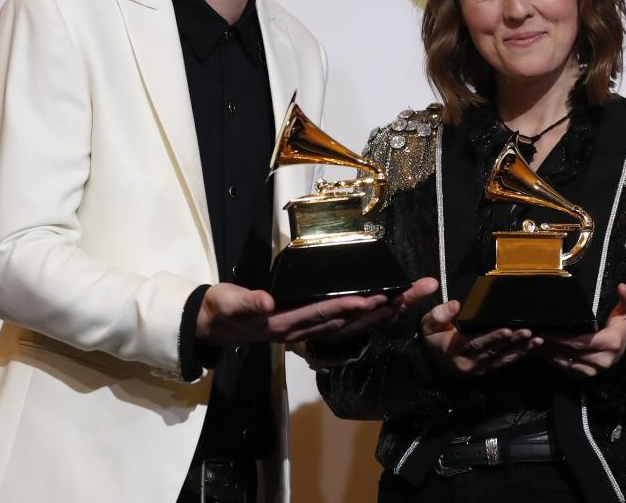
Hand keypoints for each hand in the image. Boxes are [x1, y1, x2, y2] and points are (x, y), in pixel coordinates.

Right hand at [196, 277, 439, 345]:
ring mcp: (307, 331)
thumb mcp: (228, 301)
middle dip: (380, 308)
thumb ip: (247, 301)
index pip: (324, 314)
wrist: (215, 325)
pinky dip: (366, 317)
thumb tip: (266, 303)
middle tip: (410, 294)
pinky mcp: (308, 327)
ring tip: (408, 300)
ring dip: (380, 313)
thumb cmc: (223, 308)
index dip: (350, 307)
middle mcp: (301, 331)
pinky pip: (343, 325)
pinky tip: (384, 310)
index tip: (374, 298)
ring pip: (350, 324)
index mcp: (284, 324)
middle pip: (347, 320)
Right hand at [420, 300, 539, 376]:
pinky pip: (504, 363)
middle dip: (513, 341)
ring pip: (503, 358)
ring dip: (521, 349)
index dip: (493, 336)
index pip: (477, 342)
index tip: (508, 329)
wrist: (432, 363)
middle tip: (529, 331)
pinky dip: (519, 355)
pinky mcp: (487, 370)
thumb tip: (455, 305)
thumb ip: (439, 315)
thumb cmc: (433, 340)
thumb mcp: (428, 326)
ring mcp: (479, 368)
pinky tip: (531, 347)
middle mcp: (469, 362)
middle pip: (494, 350)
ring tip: (537, 340)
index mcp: (455, 349)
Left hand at [536, 283, 625, 377]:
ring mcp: (592, 371)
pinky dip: (551, 360)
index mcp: (610, 344)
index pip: (581, 343)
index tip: (545, 330)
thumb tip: (622, 287)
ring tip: (533, 341)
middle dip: (550, 345)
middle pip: (570, 354)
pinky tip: (540, 350)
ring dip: (547, 354)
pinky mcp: (584, 376)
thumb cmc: (621, 324)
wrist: (622, 344)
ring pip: (564, 363)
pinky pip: (564, 369)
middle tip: (533, 334)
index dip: (561, 338)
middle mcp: (602, 361)